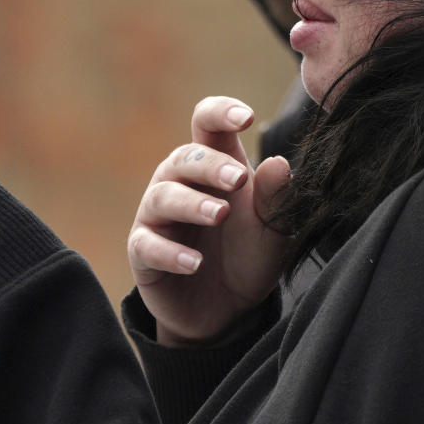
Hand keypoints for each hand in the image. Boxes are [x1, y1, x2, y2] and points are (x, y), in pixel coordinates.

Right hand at [128, 96, 290, 344]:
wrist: (227, 311)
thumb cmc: (247, 255)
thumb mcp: (272, 229)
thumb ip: (276, 198)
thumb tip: (279, 164)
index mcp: (213, 165)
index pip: (207, 123)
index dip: (221, 113)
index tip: (246, 118)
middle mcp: (180, 183)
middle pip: (183, 158)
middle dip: (210, 165)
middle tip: (238, 179)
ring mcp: (158, 217)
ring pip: (162, 196)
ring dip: (191, 203)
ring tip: (219, 215)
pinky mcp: (144, 253)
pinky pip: (147, 245)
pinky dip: (170, 253)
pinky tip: (195, 263)